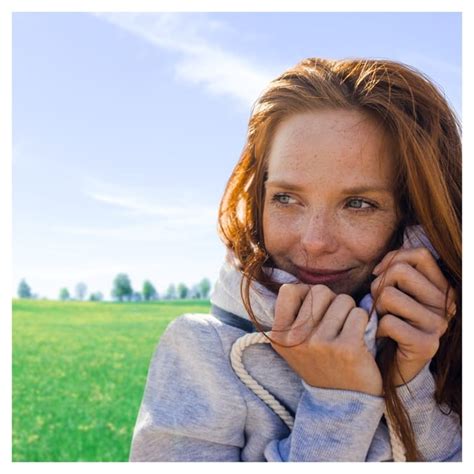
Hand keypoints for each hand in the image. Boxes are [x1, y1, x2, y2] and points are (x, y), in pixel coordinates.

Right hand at [270, 284, 382, 395]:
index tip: (313, 312)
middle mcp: (295, 339)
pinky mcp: (347, 348)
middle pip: (319, 291)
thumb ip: (294, 312)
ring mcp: (320, 344)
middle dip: (332, 302)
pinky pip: (359, 313)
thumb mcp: (294, 342)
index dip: (306, 296)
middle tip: (334, 323)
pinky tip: (359, 339)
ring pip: (343, 300)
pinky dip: (364, 322)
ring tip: (346, 332)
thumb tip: (301, 281)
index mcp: (279, 336)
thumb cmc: (321, 362)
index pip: (289, 290)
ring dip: (349, 312)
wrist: (343, 402)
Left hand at [371, 247, 455, 385]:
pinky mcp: (426, 344)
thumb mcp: (395, 291)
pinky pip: (388, 322)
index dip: (393, 259)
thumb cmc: (390, 322)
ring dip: (377, 308)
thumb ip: (394, 271)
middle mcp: (446, 305)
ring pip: (389, 295)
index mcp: (442, 288)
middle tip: (379, 305)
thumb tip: (379, 268)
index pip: (419, 255)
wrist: (392, 366)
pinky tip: (383, 336)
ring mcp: (438, 325)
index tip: (379, 274)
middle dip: (379, 285)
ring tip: (382, 320)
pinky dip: (377, 328)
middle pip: (400, 271)